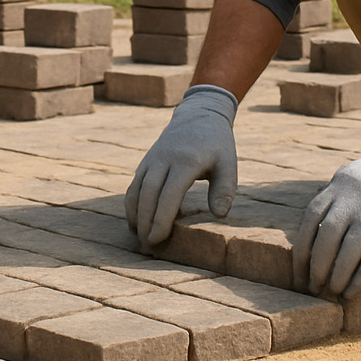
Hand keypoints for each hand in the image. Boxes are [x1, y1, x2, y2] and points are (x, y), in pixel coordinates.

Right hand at [125, 84, 238, 246]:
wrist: (199, 114)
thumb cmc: (217, 144)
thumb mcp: (228, 163)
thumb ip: (225, 189)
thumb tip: (219, 215)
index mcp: (186, 161)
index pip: (169, 194)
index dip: (161, 219)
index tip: (158, 239)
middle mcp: (164, 159)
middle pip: (148, 194)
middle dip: (145, 222)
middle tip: (147, 246)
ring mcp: (152, 159)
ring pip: (136, 190)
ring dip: (135, 215)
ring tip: (139, 237)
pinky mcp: (146, 161)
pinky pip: (134, 185)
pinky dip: (132, 204)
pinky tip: (135, 221)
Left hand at [293, 125, 360, 297]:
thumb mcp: (347, 184)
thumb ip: (329, 207)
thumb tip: (310, 248)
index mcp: (335, 188)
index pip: (309, 222)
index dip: (301, 253)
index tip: (298, 277)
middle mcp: (352, 198)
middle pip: (327, 236)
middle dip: (318, 267)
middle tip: (315, 288)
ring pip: (350, 248)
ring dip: (339, 275)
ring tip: (334, 292)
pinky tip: (354, 292)